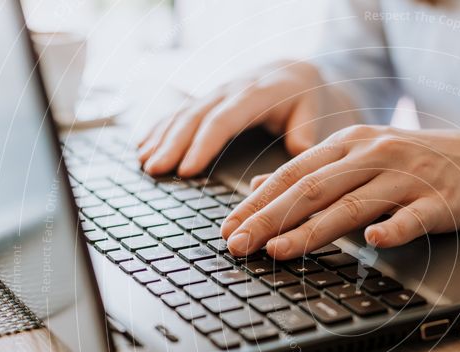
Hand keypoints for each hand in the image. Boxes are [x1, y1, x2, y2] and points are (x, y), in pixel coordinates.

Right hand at [137, 60, 358, 175]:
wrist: (297, 74)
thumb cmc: (308, 100)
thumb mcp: (314, 113)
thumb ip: (306, 132)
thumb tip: (298, 149)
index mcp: (258, 94)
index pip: (224, 120)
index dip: (203, 145)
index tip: (186, 169)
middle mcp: (232, 89)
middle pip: (196, 116)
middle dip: (172, 144)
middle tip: (155, 170)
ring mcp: (217, 92)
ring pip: (184, 113)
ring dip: (161, 138)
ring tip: (145, 162)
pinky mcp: (209, 99)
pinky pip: (181, 113)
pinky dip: (161, 130)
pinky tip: (144, 146)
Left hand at [221, 125, 459, 258]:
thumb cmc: (417, 163)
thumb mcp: (362, 157)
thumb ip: (313, 172)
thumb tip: (259, 186)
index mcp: (351, 143)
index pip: (293, 173)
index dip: (257, 202)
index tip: (228, 228)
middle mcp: (374, 155)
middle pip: (313, 188)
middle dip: (270, 218)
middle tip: (237, 246)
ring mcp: (407, 177)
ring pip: (352, 205)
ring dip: (312, 230)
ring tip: (278, 252)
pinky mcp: (439, 200)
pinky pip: (413, 217)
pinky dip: (393, 229)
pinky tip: (373, 242)